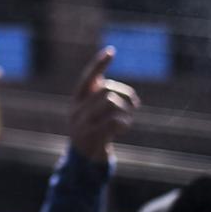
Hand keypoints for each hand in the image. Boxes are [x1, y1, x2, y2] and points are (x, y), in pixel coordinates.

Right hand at [69, 49, 137, 164]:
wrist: (83, 160)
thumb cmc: (93, 131)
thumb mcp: (93, 113)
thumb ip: (100, 98)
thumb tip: (124, 94)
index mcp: (77, 100)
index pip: (87, 77)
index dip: (99, 64)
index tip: (112, 51)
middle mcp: (76, 109)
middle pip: (106, 89)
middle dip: (125, 94)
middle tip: (134, 104)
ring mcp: (82, 123)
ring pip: (111, 103)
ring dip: (126, 111)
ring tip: (127, 120)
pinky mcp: (91, 136)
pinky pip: (114, 121)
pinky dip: (125, 123)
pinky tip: (124, 128)